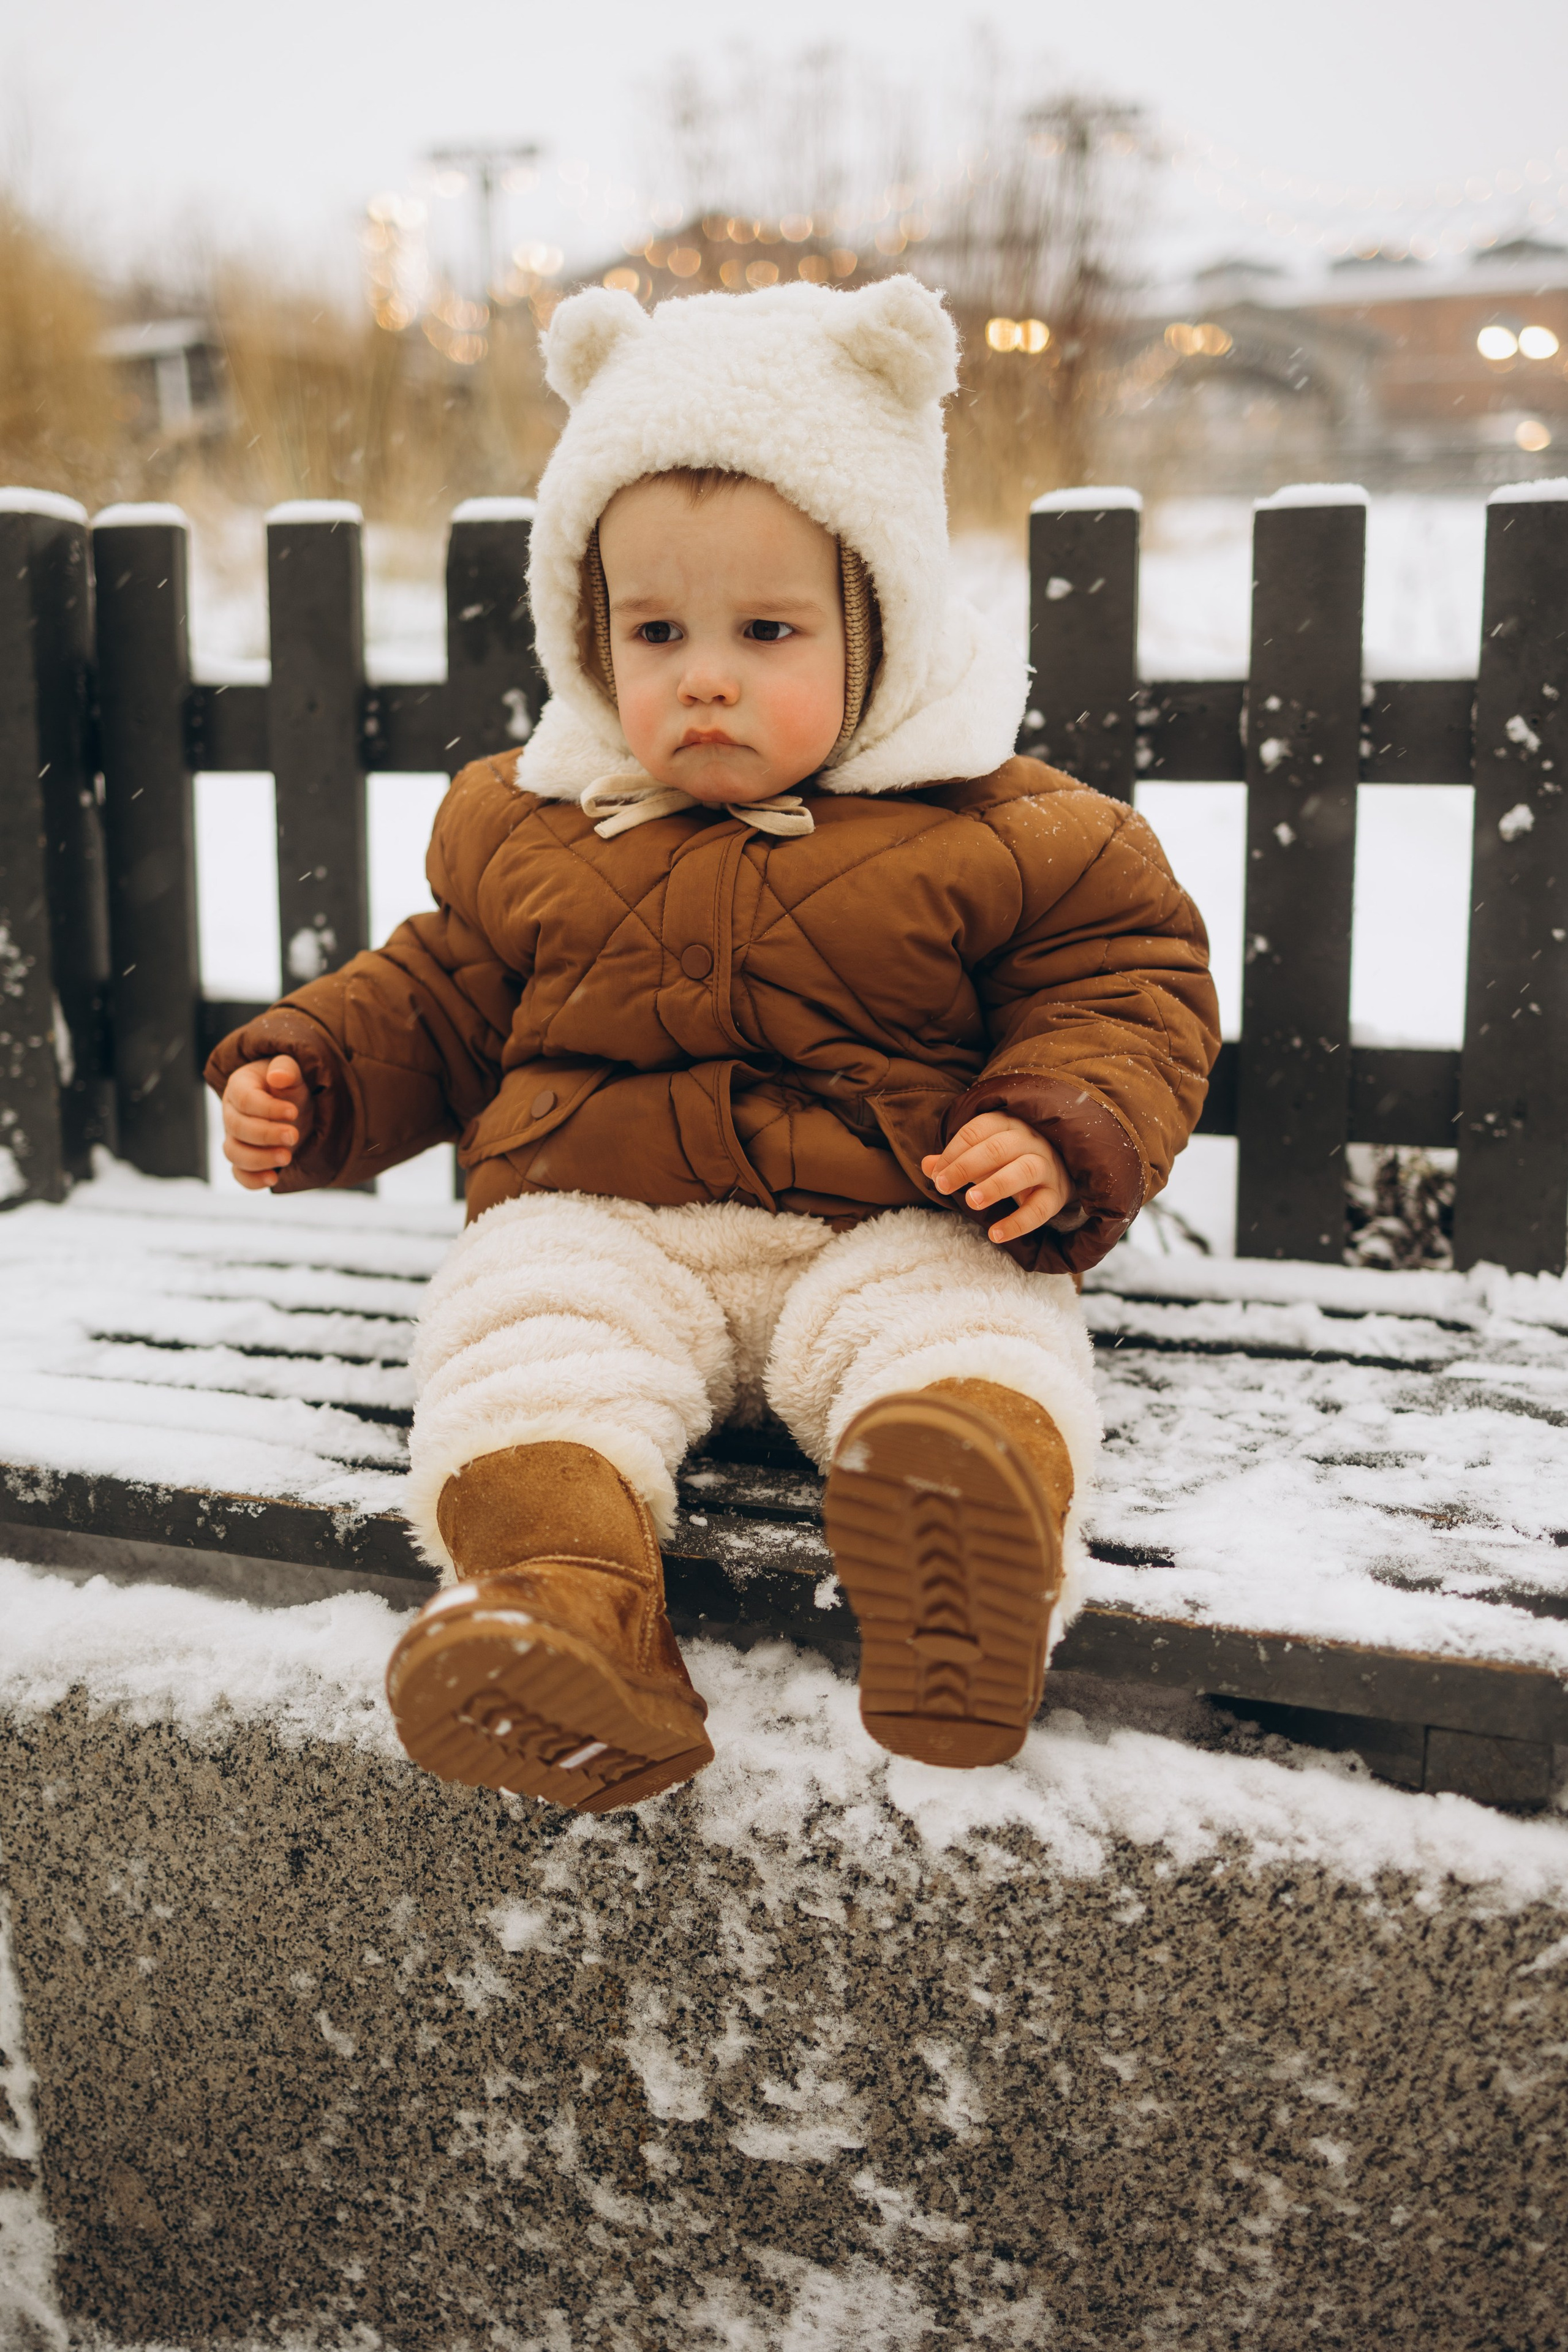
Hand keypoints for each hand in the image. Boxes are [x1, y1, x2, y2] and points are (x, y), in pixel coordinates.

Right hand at [221, 1055, 315, 1190]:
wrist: (291, 1105)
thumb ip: (286, 1068)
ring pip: (234, 1153)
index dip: (268, 1108)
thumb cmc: (288, 1086)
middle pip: (237, 1127)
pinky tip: (274, 1179)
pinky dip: (252, 1180)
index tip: (293, 1112)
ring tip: (287, 1157)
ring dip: (259, 1159)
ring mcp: (234, 1138)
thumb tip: (278, 1076)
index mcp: (239, 1087)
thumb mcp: (292, 1071)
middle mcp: (231, 1113)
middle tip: (294, 1135)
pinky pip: (239, 1174)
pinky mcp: (244, 1160)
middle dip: (266, 1134)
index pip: (245, 1099)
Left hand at [922, 1113, 1074, 1245]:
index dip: (953, 1152)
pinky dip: (1017, 1223)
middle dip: (966, 1167)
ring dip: (995, 1186)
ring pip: (1024, 1171)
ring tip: (971, 1202)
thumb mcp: (982, 1156)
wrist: (1058, 1169)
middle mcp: (1030, 1140)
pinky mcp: (1056, 1194)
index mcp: (1008, 1124)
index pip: (977, 1131)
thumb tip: (925, 1165)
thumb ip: (954, 1160)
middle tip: (943, 1186)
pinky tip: (995, 1235)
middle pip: (998, 1148)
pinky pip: (1040, 1209)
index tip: (937, 1175)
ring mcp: (1047, 1166)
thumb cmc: (1010, 1160)